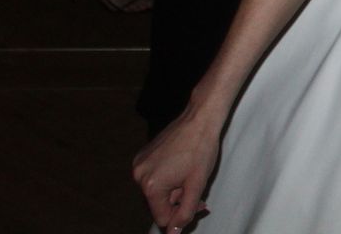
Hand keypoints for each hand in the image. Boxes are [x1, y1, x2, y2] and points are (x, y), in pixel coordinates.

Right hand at [132, 109, 221, 232]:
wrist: (199, 118)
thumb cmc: (201, 149)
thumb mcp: (196, 186)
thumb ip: (185, 212)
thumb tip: (173, 232)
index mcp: (151, 186)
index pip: (162, 217)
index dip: (181, 214)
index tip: (197, 205)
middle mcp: (139, 176)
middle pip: (158, 204)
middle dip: (178, 201)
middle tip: (197, 191)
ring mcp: (139, 164)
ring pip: (156, 191)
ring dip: (174, 189)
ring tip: (190, 175)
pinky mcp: (142, 155)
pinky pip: (153, 176)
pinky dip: (167, 177)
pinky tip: (181, 166)